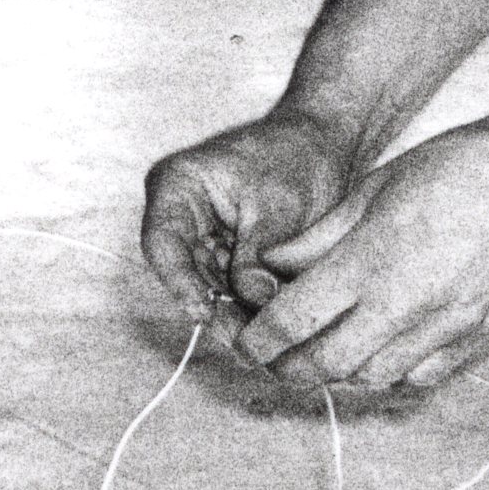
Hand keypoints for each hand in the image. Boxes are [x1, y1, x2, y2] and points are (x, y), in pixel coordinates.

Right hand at [138, 112, 360, 330]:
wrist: (326, 145)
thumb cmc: (297, 155)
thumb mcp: (278, 205)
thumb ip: (257, 255)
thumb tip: (252, 303)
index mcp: (178, 186)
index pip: (162, 244)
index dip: (179, 284)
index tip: (204, 313)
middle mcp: (181, 215)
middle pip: (185, 275)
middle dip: (214, 310)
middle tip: (245, 343)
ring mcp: (204, 238)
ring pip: (207, 289)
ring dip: (232, 316)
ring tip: (261, 344)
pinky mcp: (227, 255)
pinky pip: (229, 289)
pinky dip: (247, 308)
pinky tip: (268, 329)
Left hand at [232, 119, 488, 394]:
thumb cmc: (457, 167)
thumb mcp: (374, 188)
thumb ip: (319, 237)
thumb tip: (272, 267)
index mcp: (372, 259)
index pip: (294, 321)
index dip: (259, 340)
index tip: (246, 341)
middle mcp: (406, 302)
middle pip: (327, 364)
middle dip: (290, 368)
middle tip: (276, 356)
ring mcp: (446, 325)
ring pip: (371, 378)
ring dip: (340, 372)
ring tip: (326, 349)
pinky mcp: (477, 336)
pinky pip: (420, 376)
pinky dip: (390, 372)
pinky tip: (380, 348)